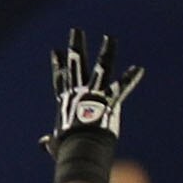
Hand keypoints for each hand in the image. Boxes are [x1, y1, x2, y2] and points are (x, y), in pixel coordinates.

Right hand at [41, 30, 142, 151]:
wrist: (80, 152)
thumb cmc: (69, 151)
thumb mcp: (57, 144)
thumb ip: (51, 142)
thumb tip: (43, 143)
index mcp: (66, 102)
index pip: (61, 79)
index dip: (58, 65)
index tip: (56, 50)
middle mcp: (78, 93)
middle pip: (76, 65)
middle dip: (77, 46)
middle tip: (77, 30)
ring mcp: (93, 96)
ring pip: (100, 69)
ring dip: (106, 52)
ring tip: (111, 37)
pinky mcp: (108, 102)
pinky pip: (121, 88)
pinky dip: (130, 79)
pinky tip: (139, 68)